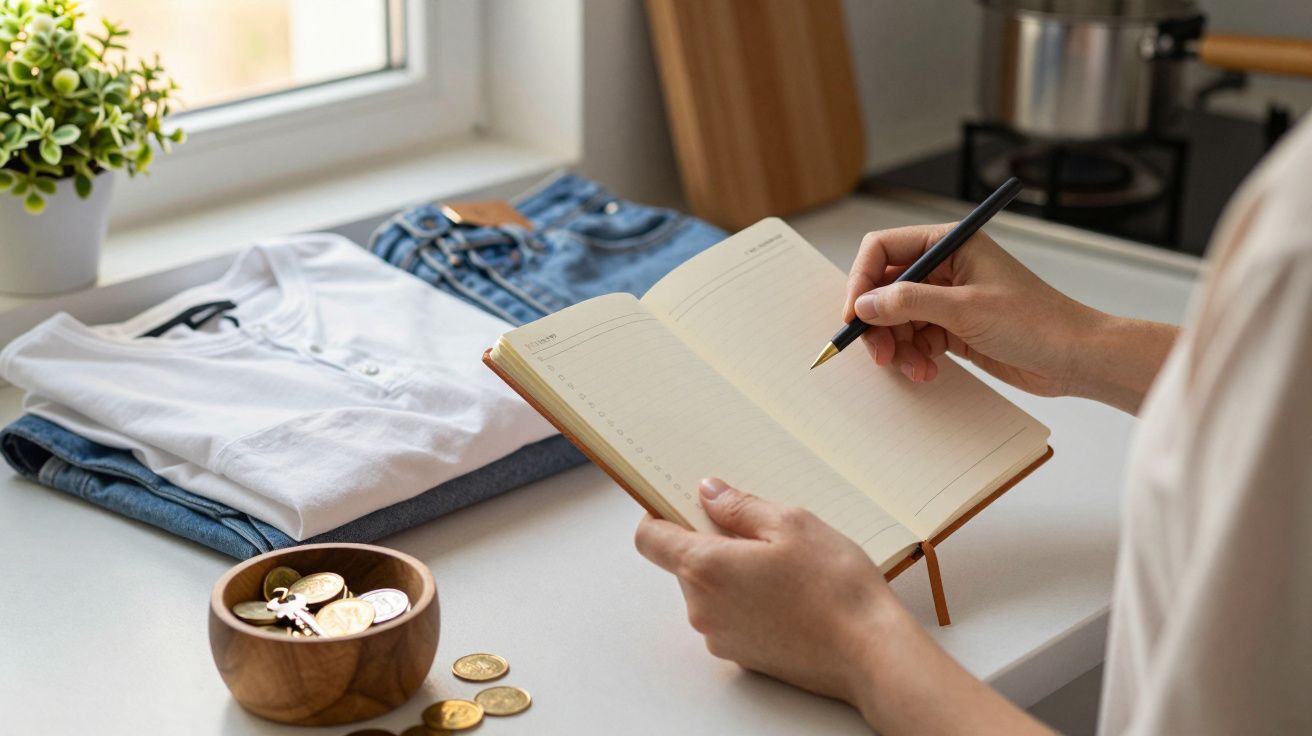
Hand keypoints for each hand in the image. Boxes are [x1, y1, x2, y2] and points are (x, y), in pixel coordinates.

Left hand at [635, 479, 1054, 733]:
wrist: (869, 652)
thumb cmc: (834, 586)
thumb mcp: (791, 523)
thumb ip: (739, 506)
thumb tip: (708, 491)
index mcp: (704, 568)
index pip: (650, 540)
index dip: (658, 516)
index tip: (679, 503)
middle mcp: (701, 608)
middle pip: (685, 565)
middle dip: (714, 543)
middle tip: (763, 533)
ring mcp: (720, 637)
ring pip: (711, 591)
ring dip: (734, 573)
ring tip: (785, 567)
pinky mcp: (742, 657)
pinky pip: (731, 616)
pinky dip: (749, 601)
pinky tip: (790, 594)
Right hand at [843, 224, 1094, 396]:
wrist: (1074, 358)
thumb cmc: (1036, 321)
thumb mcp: (966, 309)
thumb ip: (909, 302)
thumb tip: (863, 305)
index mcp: (950, 243)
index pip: (884, 249)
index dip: (862, 280)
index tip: (854, 315)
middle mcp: (945, 266)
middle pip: (885, 288)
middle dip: (877, 322)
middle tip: (879, 353)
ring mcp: (948, 299)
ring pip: (896, 318)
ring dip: (897, 346)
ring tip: (912, 368)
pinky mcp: (952, 328)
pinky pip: (914, 339)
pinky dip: (913, 357)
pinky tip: (927, 371)